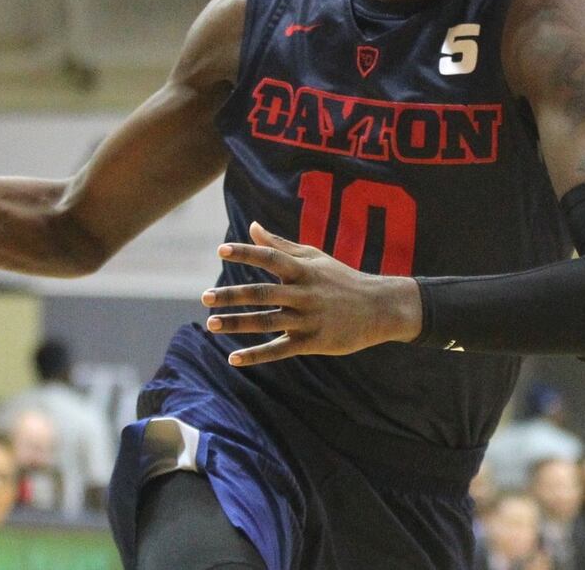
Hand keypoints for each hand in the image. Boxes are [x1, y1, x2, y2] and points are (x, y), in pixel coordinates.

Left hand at [202, 221, 421, 365]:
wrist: (379, 308)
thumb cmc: (342, 279)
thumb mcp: (315, 258)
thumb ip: (280, 245)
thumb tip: (251, 227)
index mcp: (304, 270)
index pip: (271, 258)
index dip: (246, 253)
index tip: (221, 250)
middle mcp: (305, 293)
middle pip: (263, 293)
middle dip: (232, 295)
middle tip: (204, 297)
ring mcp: (308, 319)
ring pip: (267, 322)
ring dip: (237, 323)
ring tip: (211, 323)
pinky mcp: (312, 342)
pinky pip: (280, 350)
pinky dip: (256, 355)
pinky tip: (233, 357)